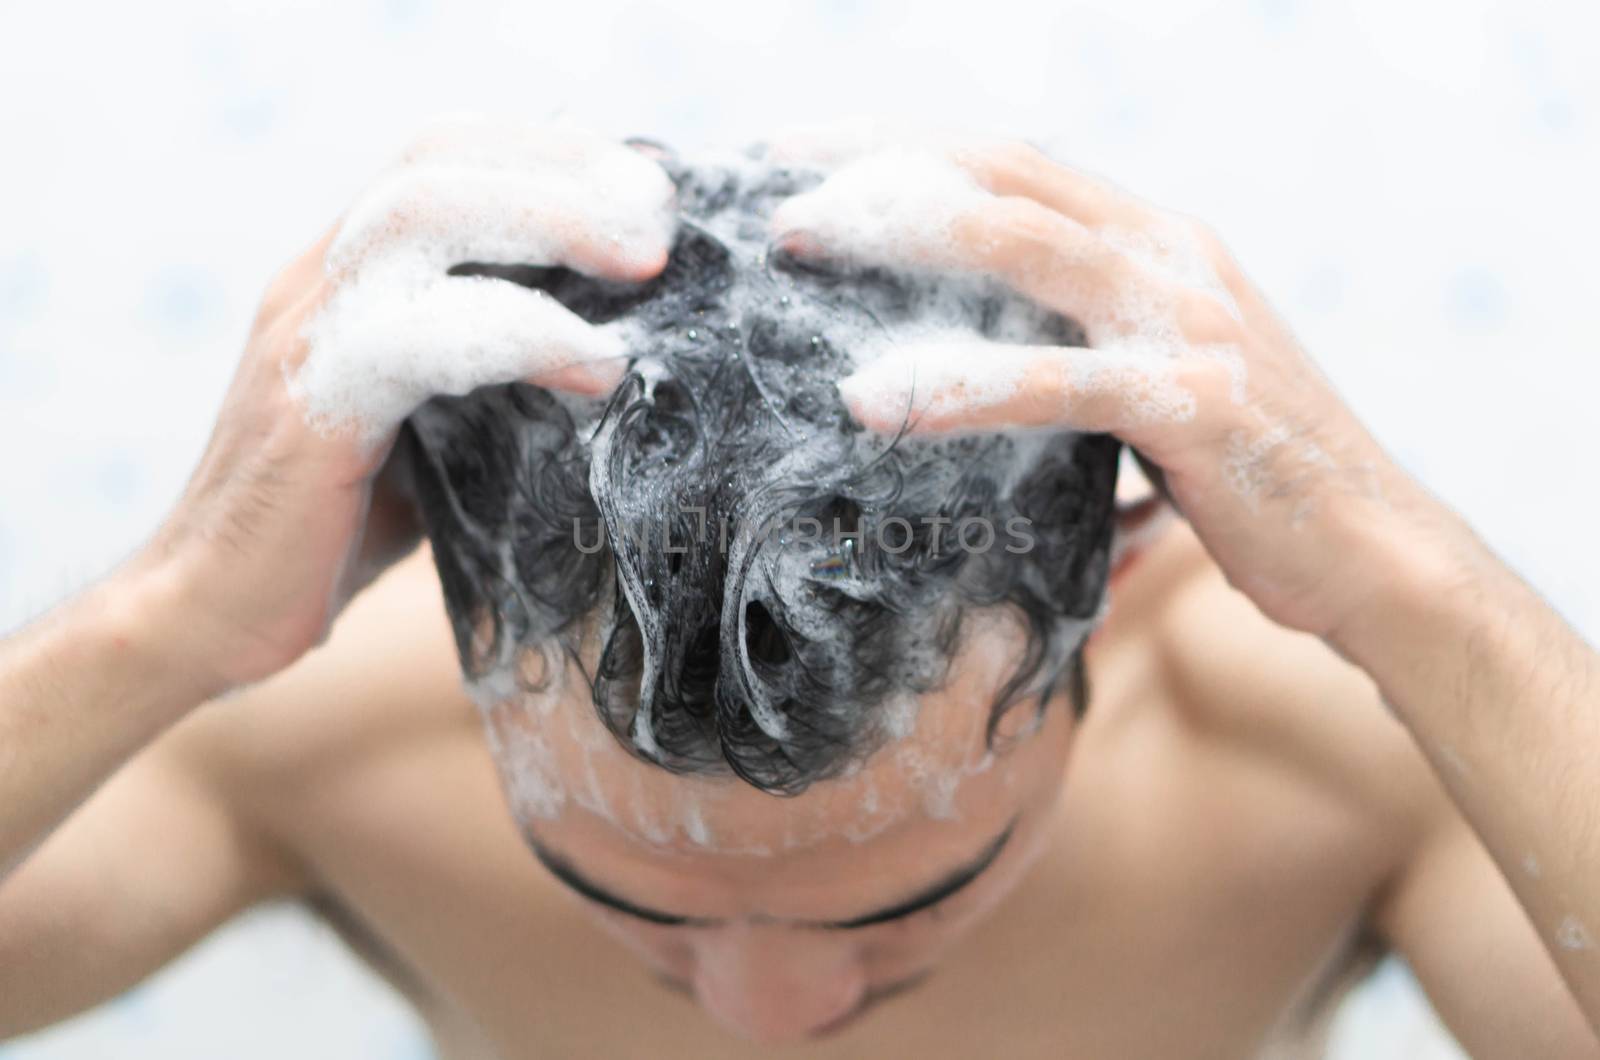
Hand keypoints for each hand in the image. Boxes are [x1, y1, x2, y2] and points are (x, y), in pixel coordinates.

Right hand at [140, 119, 675, 692]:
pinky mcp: (309, 406)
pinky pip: (416, 337)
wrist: (211, 613)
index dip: (550, 151)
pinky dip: (523, 336)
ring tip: (645, 265)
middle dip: (564, 169)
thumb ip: (495, 367)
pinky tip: (597, 369)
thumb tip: (620, 345)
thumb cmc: (341, 524)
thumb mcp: (436, 423)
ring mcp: (304, 333)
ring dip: (549, 222)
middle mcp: (319, 280)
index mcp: (348, 272)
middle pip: (437, 160)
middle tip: (659, 216)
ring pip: (418, 215)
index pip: (443, 155)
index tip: (646, 190)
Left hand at [767, 127, 1463, 639]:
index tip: (806, 154)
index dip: (902, 144)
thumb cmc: (1247, 471)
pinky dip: (960, 384)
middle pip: (1000, 176)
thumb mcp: (1153, 377)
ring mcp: (1186, 319)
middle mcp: (1168, 254)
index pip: (1009, 162)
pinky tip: (877, 401)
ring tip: (798, 251)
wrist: (1374, 549)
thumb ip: (1077, 340)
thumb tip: (969, 351)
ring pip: (1022, 245)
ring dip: (900, 235)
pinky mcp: (1192, 402)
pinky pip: (1056, 382)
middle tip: (774, 197)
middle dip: (879, 170)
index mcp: (1154, 240)